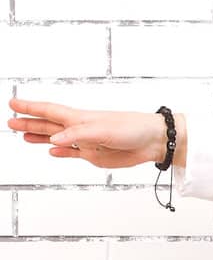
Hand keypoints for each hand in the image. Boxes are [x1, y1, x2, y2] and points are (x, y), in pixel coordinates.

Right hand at [6, 96, 168, 167]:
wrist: (152, 142)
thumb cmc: (131, 128)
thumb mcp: (101, 130)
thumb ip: (76, 136)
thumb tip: (52, 141)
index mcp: (79, 118)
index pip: (49, 110)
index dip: (30, 108)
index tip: (13, 104)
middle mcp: (80, 128)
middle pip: (48, 124)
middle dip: (29, 123)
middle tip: (10, 122)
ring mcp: (86, 142)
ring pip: (56, 138)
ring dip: (39, 136)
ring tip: (23, 136)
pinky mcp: (95, 155)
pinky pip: (73, 153)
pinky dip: (60, 152)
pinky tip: (50, 150)